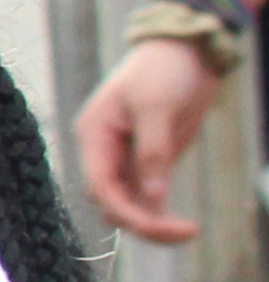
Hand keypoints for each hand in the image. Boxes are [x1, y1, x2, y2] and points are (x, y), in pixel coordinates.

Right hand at [80, 33, 228, 243]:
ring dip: (152, 222)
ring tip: (187, 231)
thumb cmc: (163, 71)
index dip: (127, 212)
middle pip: (111, 202)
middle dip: (142, 223)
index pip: (101, 186)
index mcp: (95, 135)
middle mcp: (104, 150)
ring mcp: (125, 156)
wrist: (184, 50)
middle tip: (185, 232)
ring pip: (128, 203)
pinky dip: (160, 211)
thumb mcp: (157, 109)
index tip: (162, 227)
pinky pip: (146, 195)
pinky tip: (182, 224)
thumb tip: (152, 200)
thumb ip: (153, 154)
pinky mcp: (149, 158)